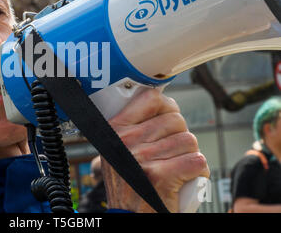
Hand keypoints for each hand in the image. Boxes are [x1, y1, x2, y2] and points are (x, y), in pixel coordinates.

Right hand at [101, 88, 209, 212]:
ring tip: (177, 169)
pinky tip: (186, 179)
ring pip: (189, 141)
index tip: (169, 121)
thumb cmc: (129, 184)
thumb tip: (165, 102)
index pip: (152, 99)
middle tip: (172, 154)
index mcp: (115, 129)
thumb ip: (135, 127)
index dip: (168, 108)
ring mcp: (142, 158)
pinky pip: (197, 161)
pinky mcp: (161, 176)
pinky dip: (200, 172)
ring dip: (190, 156)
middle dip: (181, 137)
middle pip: (176, 120)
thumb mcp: (119, 150)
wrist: (128, 217)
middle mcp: (126, 141)